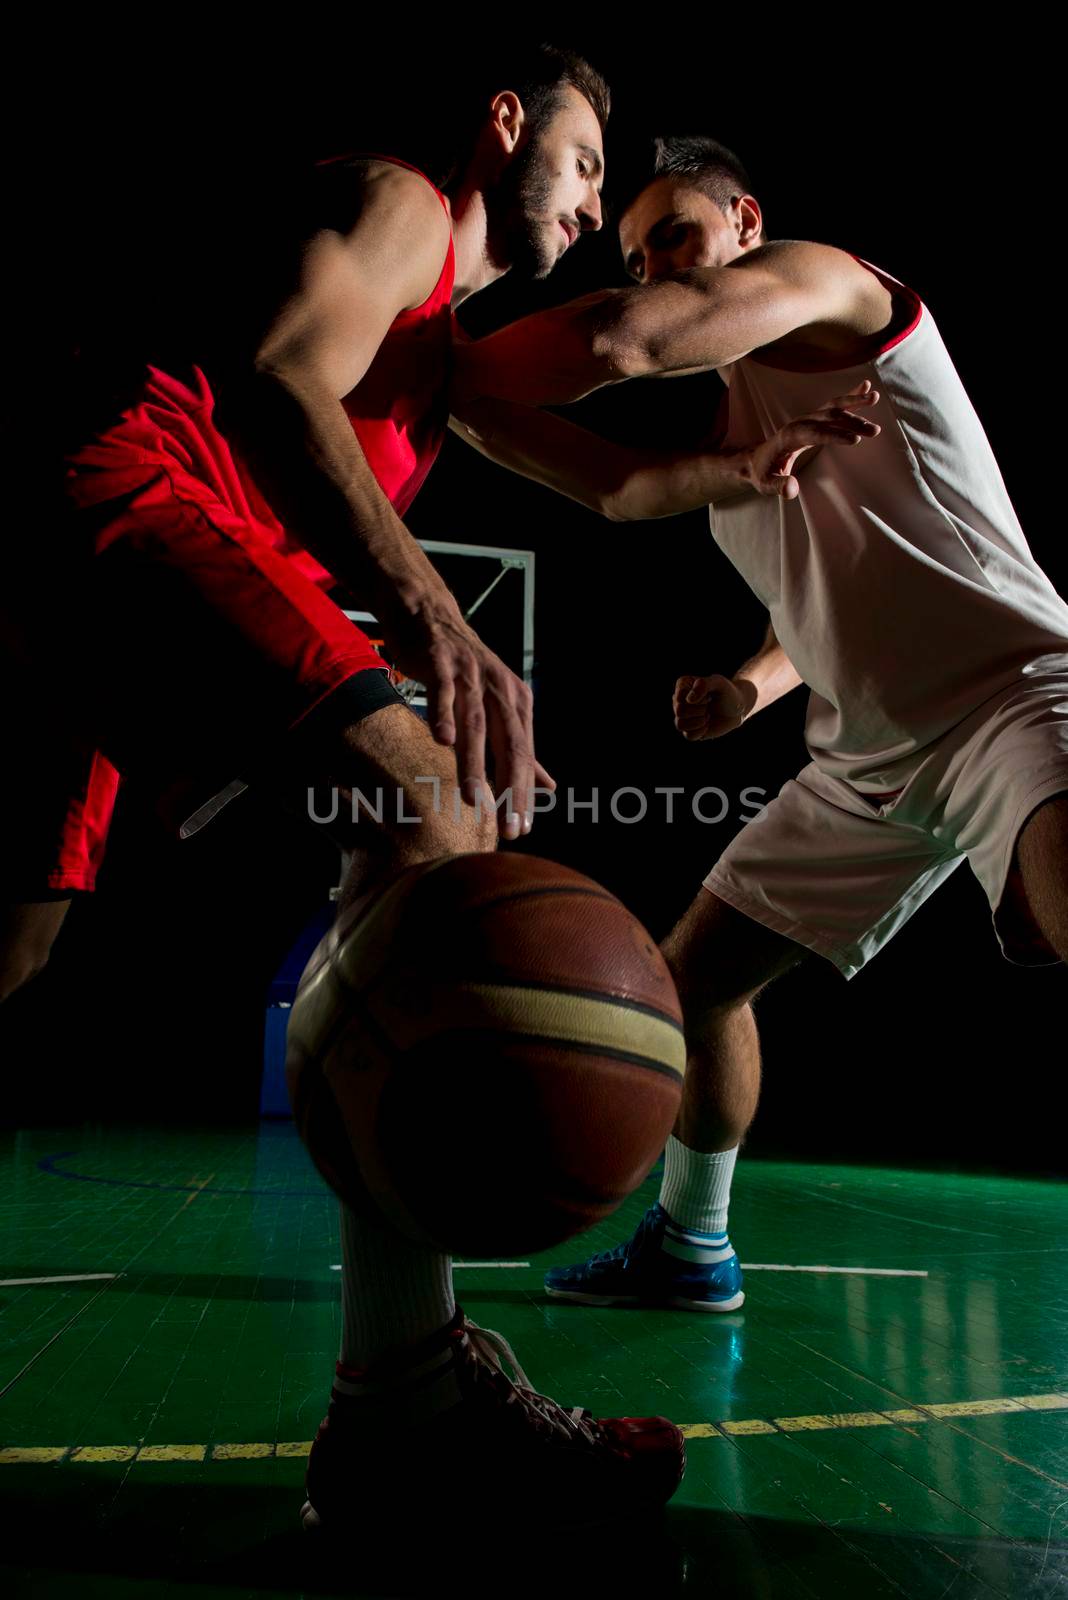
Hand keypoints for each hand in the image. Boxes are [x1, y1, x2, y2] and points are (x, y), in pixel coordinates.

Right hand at [388, 595, 553, 839]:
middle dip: (510, 790)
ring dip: (474, 764)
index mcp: (518, 703)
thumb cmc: (464, 669)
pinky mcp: (442, 662)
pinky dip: (444, 715)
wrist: (431, 616)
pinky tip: (442, 741)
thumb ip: (521, 747)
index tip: (521, 829)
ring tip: (472, 799)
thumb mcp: (499, 705)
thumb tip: (548, 787)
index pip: (525, 757)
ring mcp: (472, 674)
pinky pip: (444, 692)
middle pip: (510, 745)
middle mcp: (501, 689)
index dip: (524, 794)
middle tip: (506, 826)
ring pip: (477, 725)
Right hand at [673, 674, 756, 740]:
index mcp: (682, 685)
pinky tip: (707, 724)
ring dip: (699, 721)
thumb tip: (689, 700)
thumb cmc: (727, 692)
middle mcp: (678, 701)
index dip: (698, 699)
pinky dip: (701, 731)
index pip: (679, 696)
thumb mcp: (719, 682)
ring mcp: (682, 716)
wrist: (737, 708)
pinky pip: (688, 736)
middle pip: (680, 711)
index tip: (708, 695)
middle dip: (700, 710)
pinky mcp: (689, 730)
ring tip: (708, 715)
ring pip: (680, 724)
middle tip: (709, 705)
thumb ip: (704, 684)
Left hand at [746, 382, 880, 499]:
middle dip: (852, 422)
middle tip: (874, 431)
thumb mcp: (765, 484)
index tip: (855, 439)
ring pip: (833, 407)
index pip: (815, 434)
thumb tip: (792, 490)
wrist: (756, 459)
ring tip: (875, 398)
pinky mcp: (815, 419)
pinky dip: (850, 396)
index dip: (834, 436)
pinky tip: (866, 388)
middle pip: (828, 418)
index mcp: (789, 436)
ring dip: (854, 402)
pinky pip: (834, 405)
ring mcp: (808, 419)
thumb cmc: (762, 473)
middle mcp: (800, 423)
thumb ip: (778, 486)